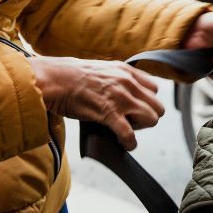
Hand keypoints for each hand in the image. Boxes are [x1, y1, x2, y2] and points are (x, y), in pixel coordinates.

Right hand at [29, 56, 164, 149]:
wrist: (55, 79)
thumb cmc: (73, 76)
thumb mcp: (103, 69)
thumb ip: (119, 79)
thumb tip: (126, 92)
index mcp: (127, 71)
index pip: (155, 88)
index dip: (147, 101)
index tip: (135, 108)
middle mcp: (128, 83)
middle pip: (157, 106)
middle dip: (146, 117)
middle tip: (131, 121)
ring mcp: (120, 98)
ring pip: (151, 119)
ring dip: (141, 128)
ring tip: (126, 130)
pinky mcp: (109, 113)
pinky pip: (129, 134)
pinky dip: (130, 143)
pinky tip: (125, 144)